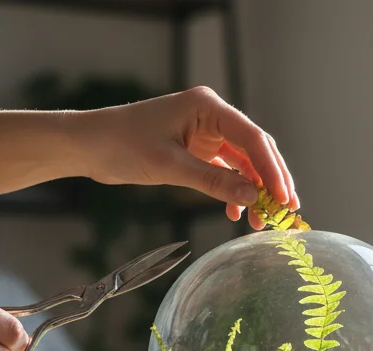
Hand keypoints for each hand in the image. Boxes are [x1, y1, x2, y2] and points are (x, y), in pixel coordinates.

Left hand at [69, 86, 298, 227]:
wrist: (88, 145)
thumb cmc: (122, 146)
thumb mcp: (169, 167)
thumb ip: (213, 182)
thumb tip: (253, 198)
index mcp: (207, 107)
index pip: (252, 139)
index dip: (272, 170)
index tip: (284, 199)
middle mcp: (211, 115)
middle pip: (254, 149)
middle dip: (270, 182)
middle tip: (284, 212)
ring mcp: (204, 132)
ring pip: (242, 163)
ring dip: (253, 190)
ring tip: (260, 221)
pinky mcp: (196, 148)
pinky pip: (225, 170)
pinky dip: (232, 190)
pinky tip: (234, 212)